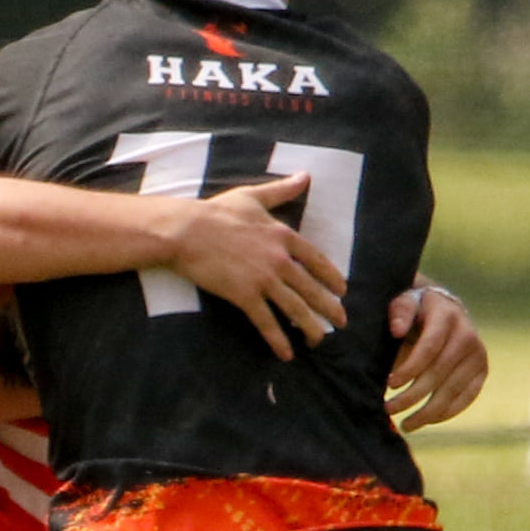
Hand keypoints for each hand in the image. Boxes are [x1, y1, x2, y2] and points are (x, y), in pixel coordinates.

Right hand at [173, 171, 346, 361]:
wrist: (187, 231)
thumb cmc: (216, 212)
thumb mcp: (252, 196)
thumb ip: (281, 190)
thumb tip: (305, 176)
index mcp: (283, 235)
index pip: (317, 260)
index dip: (332, 277)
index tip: (342, 290)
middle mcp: (279, 259)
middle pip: (312, 289)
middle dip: (329, 308)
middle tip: (341, 323)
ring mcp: (263, 279)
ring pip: (295, 309)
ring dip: (310, 328)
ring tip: (319, 341)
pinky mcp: (244, 296)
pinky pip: (267, 322)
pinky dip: (278, 340)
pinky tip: (286, 354)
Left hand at [385, 278, 487, 429]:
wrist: (445, 310)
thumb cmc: (418, 310)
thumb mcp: (406, 302)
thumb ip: (399, 312)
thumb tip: (396, 330)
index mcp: (448, 316)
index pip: (429, 347)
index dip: (409, 369)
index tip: (389, 384)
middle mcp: (468, 335)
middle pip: (439, 373)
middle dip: (412, 395)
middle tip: (388, 409)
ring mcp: (478, 355)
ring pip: (452, 390)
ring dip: (427, 412)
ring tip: (405, 424)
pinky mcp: (482, 371)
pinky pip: (466, 398)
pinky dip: (446, 413)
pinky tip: (426, 421)